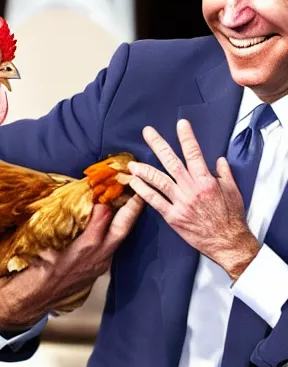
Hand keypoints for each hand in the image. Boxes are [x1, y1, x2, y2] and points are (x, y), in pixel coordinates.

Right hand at [0, 195, 144, 330]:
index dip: (107, 195)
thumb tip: (75, 201)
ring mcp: (100, 264)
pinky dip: (113, 231)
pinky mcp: (97, 270)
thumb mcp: (46, 237)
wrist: (32, 298)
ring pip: (119, 238)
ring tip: (127, 201)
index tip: (108, 180)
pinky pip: (111, 247)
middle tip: (137, 188)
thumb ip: (64, 220)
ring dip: (124, 219)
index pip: (104, 214)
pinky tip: (110, 222)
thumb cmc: (35, 267)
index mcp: (86, 246)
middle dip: (132, 206)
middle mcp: (98, 256)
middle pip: (123, 227)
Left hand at [127, 119, 259, 280]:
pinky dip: (143, 191)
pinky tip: (134, 183)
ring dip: (144, 170)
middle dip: (158, 145)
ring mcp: (180, 202)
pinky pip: (155, 201)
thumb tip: (219, 160)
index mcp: (206, 180)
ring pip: (159, 181)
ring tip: (132, 163)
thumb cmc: (232, 217)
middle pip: (171, 162)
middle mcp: (191, 188)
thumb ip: (224, 174)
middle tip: (147, 132)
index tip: (181, 123)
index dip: (187, 137)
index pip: (194, 153)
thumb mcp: (233, 191)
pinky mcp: (173, 216)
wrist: (228, 243)